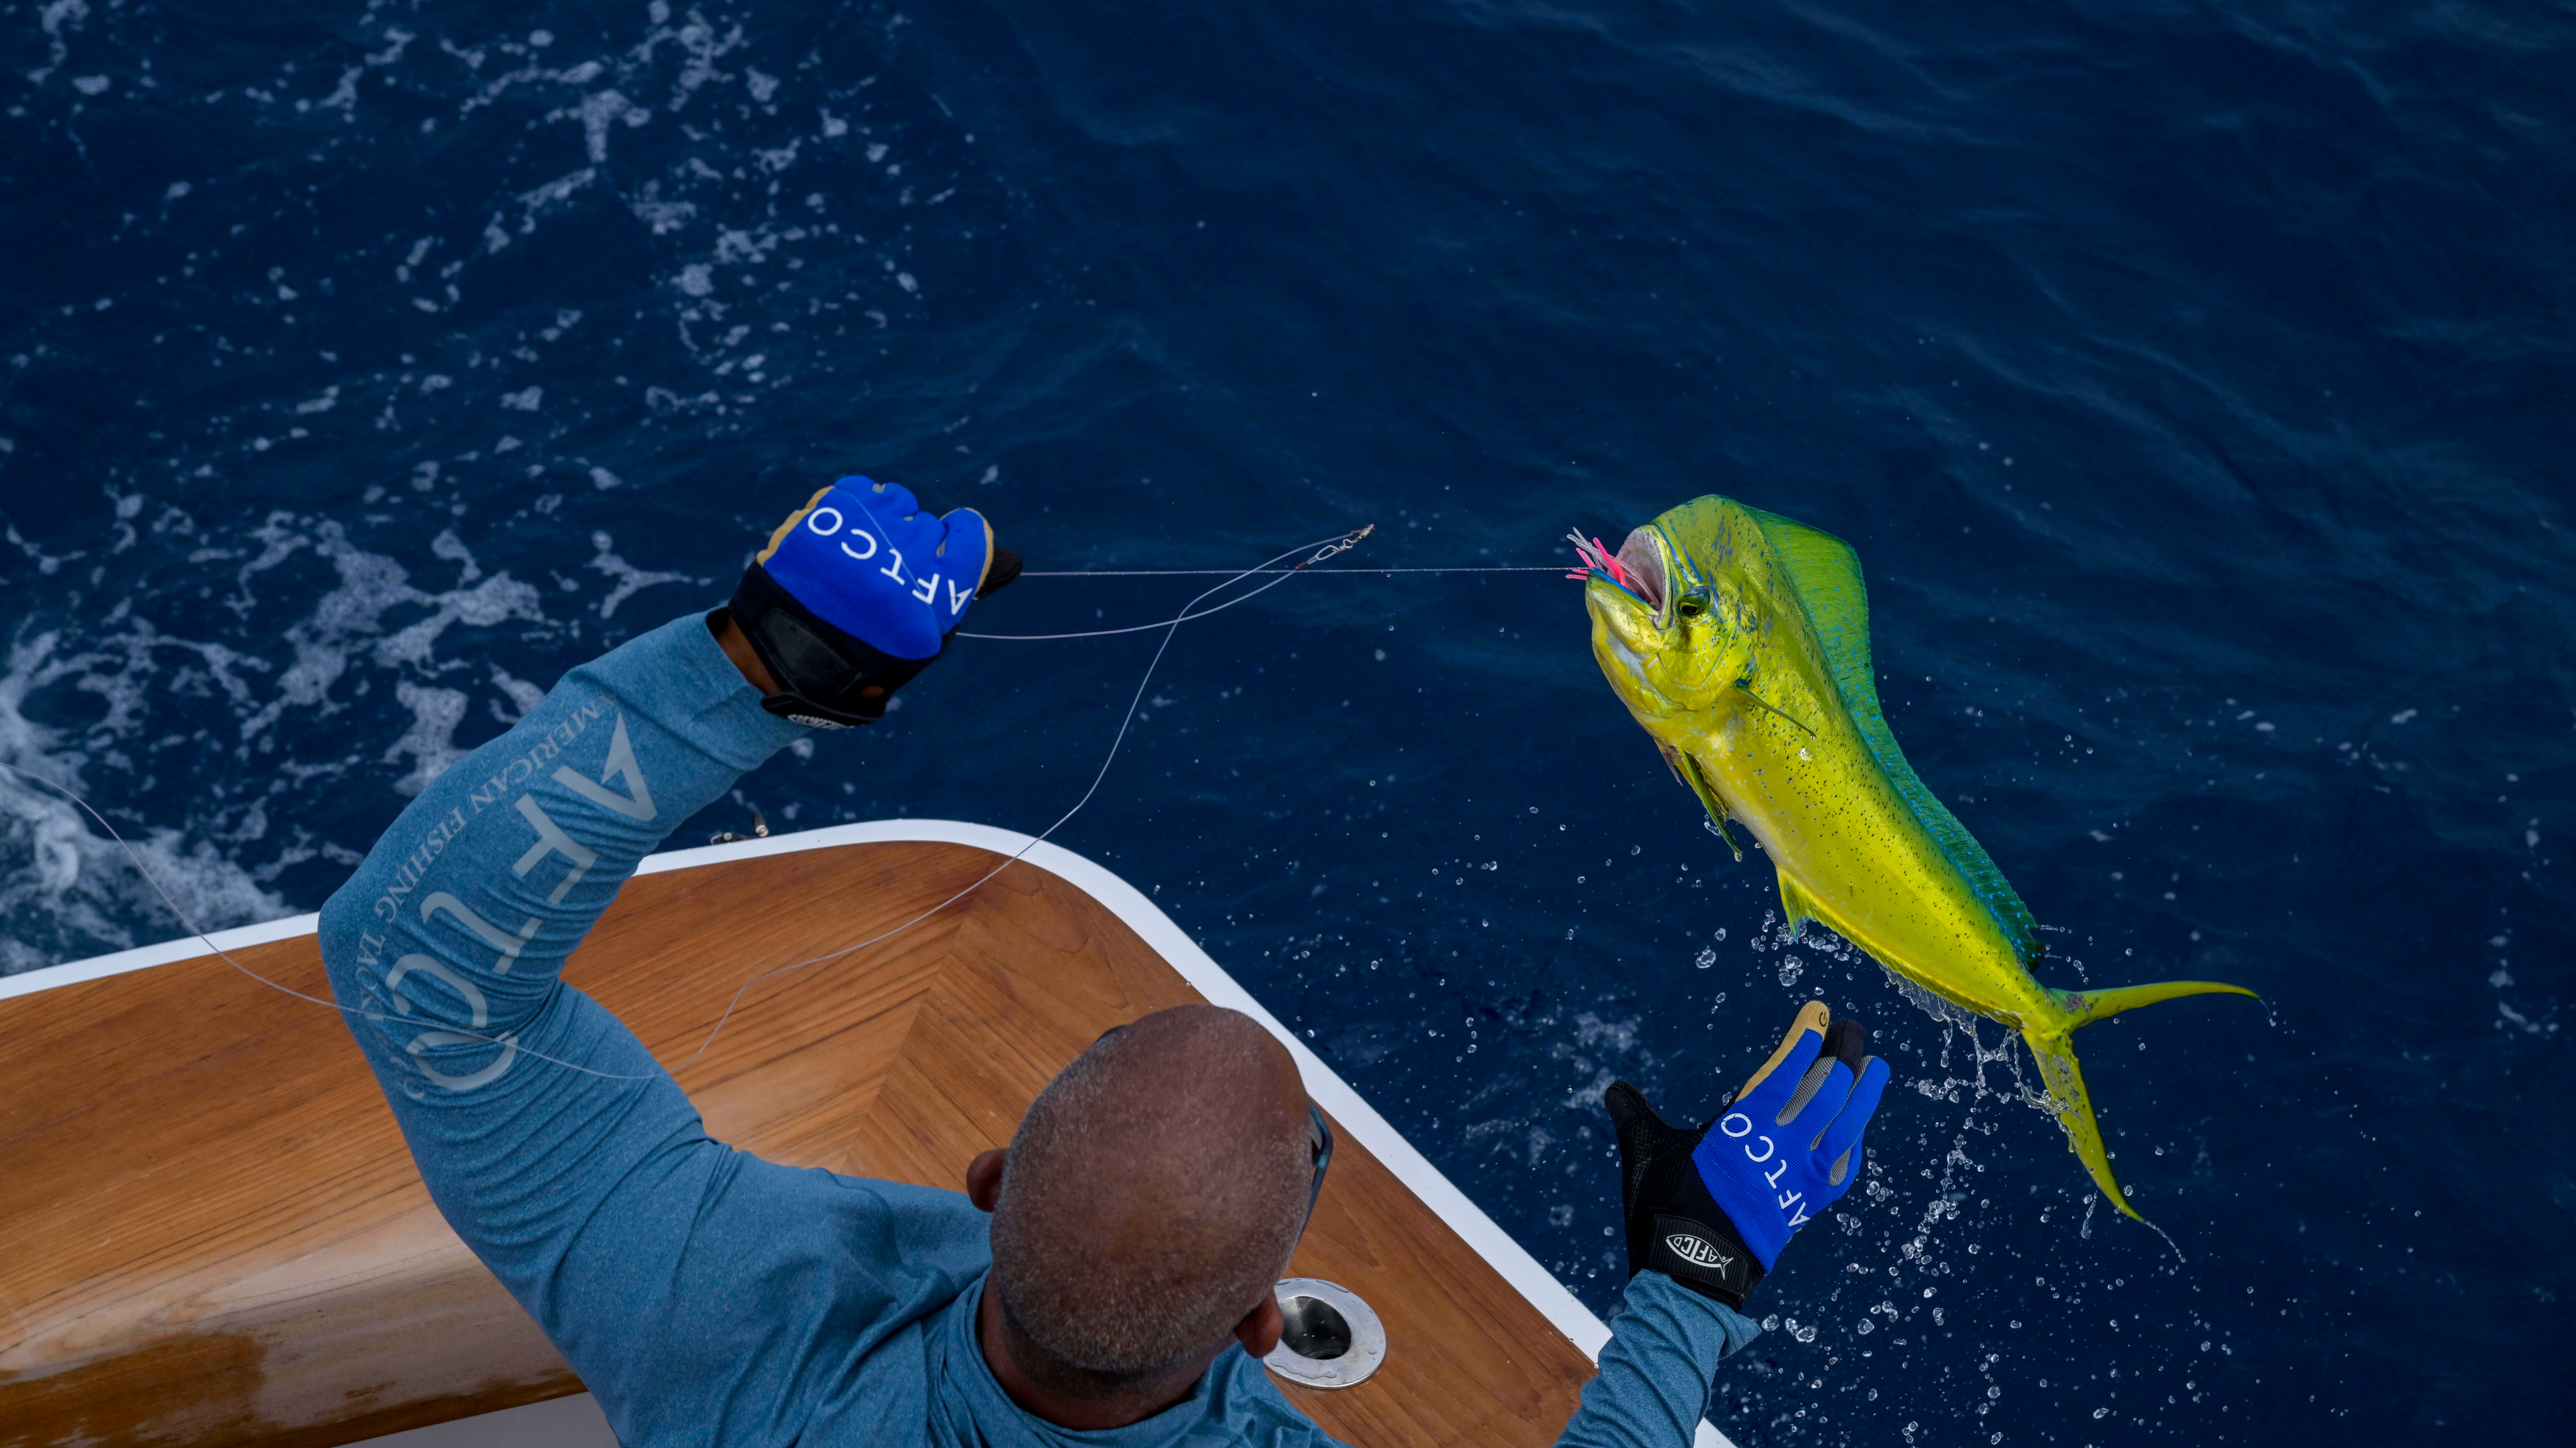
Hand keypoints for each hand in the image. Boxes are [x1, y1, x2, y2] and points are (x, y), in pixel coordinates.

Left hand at [723, 477, 1019, 726]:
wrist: (787, 654)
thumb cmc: (864, 652)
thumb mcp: (923, 638)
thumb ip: (957, 589)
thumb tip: (1002, 552)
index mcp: (933, 599)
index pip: (972, 538)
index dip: (965, 534)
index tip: (955, 536)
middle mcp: (904, 561)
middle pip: (929, 527)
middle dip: (914, 545)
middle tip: (886, 575)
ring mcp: (865, 532)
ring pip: (897, 500)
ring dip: (888, 520)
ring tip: (864, 552)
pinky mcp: (828, 513)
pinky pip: (862, 488)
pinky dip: (859, 505)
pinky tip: (846, 534)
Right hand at [1603, 1002, 1889, 1306]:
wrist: (1694, 1268)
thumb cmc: (1667, 1205)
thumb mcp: (1648, 1153)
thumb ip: (1635, 1115)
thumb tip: (1613, 1089)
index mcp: (1743, 1125)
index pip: (1785, 1070)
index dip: (1805, 1038)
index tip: (1818, 1011)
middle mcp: (1780, 1146)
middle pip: (1827, 1092)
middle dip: (1844, 1056)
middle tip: (1853, 1031)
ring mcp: (1799, 1176)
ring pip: (1846, 1126)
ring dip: (1865, 1094)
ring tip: (1877, 1067)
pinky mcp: (1805, 1205)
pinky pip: (1842, 1169)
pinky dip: (1852, 1145)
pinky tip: (1856, 1134)